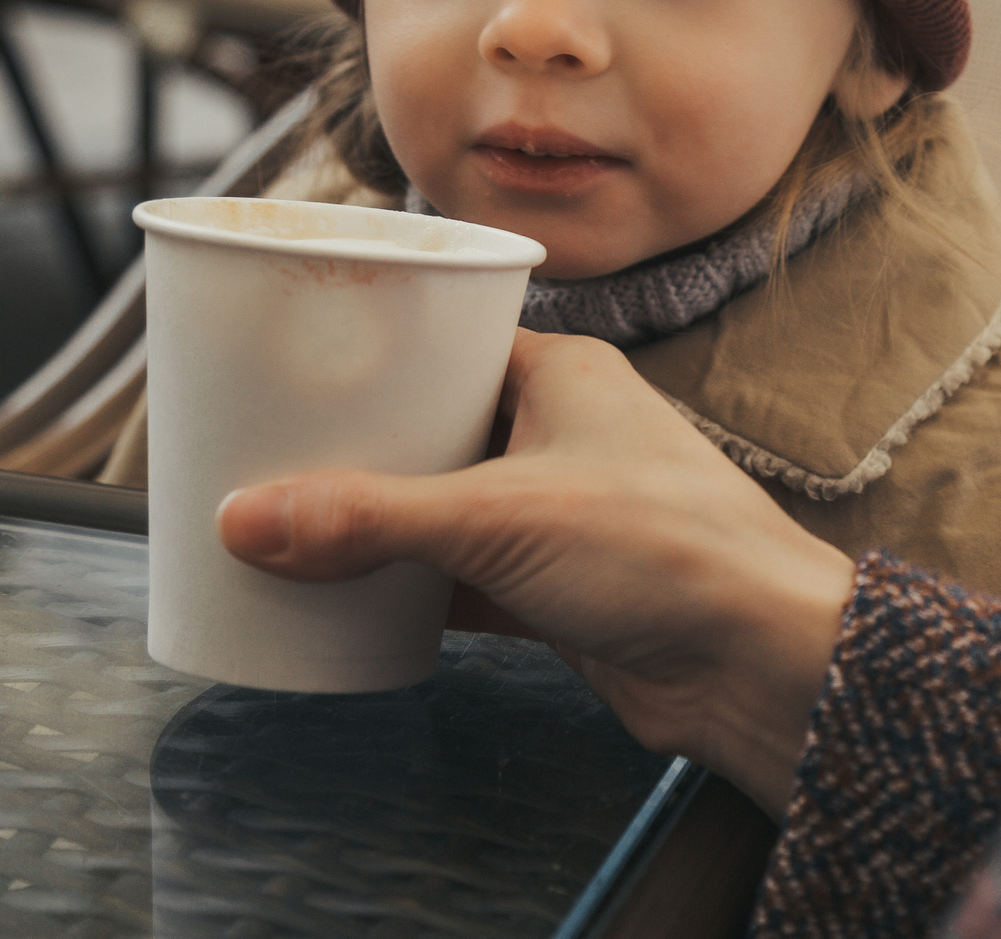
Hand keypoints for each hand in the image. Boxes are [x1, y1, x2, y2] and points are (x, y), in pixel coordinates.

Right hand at [216, 329, 856, 815]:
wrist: (757, 662)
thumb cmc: (669, 552)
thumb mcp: (499, 521)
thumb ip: (371, 520)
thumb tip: (243, 518)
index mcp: (560, 373)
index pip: (444, 338)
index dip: (365, 353)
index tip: (281, 368)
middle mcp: (560, 430)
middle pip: (431, 424)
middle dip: (352, 447)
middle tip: (257, 457)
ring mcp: (560, 510)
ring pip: (441, 505)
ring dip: (374, 523)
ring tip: (278, 528)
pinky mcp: (557, 585)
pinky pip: (459, 576)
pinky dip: (406, 588)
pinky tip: (342, 602)